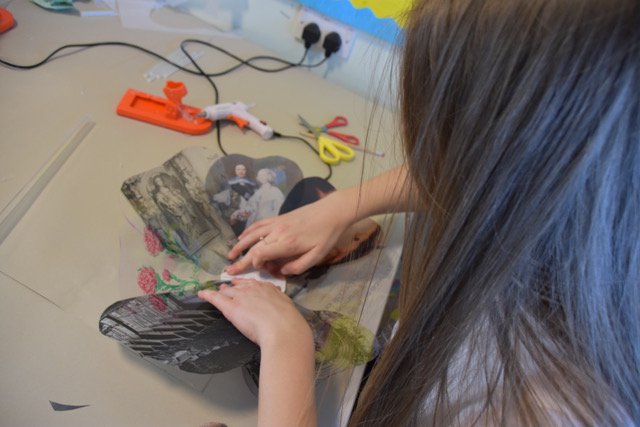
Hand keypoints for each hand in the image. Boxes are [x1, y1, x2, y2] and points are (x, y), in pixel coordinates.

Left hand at [197, 279, 311, 348]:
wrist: (283, 328)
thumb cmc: (288, 322)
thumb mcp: (287, 307)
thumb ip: (281, 304)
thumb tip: (282, 308)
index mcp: (268, 289)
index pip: (254, 284)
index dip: (246, 285)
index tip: (243, 285)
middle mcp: (254, 289)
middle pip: (239, 287)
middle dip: (232, 287)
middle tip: (227, 287)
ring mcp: (241, 297)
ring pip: (228, 292)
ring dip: (222, 291)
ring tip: (217, 291)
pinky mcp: (231, 308)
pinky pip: (217, 299)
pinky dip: (208, 296)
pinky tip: (202, 294)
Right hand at [226, 192, 353, 275]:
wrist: (332, 211)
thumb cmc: (327, 235)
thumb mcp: (317, 256)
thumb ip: (298, 266)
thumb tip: (281, 271)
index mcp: (287, 244)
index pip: (261, 254)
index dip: (255, 264)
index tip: (259, 269)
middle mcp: (278, 232)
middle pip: (254, 246)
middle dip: (240, 259)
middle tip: (228, 270)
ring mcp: (277, 223)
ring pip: (252, 234)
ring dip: (240, 244)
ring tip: (230, 254)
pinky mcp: (279, 218)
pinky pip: (259, 224)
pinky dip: (248, 231)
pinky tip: (242, 236)